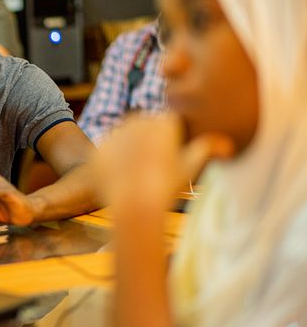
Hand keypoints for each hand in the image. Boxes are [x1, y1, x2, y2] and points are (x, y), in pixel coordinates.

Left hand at [93, 113, 233, 213]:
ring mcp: (115, 133)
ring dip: (129, 150)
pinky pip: (107, 151)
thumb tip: (227, 145)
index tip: (169, 159)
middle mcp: (137, 120)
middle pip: (144, 127)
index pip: (167, 123)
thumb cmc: (167, 187)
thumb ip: (206, 150)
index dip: (170, 141)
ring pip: (124, 138)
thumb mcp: (190, 168)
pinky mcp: (98, 147)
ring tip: (137, 175)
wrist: (134, 206)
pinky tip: (121, 178)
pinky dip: (113, 162)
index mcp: (162, 121)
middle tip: (152, 168)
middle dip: (147, 142)